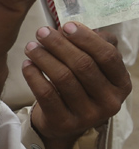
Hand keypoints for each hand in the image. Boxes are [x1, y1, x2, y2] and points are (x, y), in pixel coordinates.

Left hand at [23, 21, 131, 142]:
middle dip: (59, 44)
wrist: (64, 121)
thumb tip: (71, 27)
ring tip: (31, 46)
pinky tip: (27, 64)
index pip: (108, 56)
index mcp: (121, 84)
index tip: (66, 25)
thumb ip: (89, 45)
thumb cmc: (79, 85)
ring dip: (43, 57)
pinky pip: (46, 94)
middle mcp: (110, 101)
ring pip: (63, 78)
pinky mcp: (65, 123)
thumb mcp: (92, 66)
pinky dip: (34, 76)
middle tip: (41, 32)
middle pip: (83, 65)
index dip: (86, 38)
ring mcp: (89, 115)